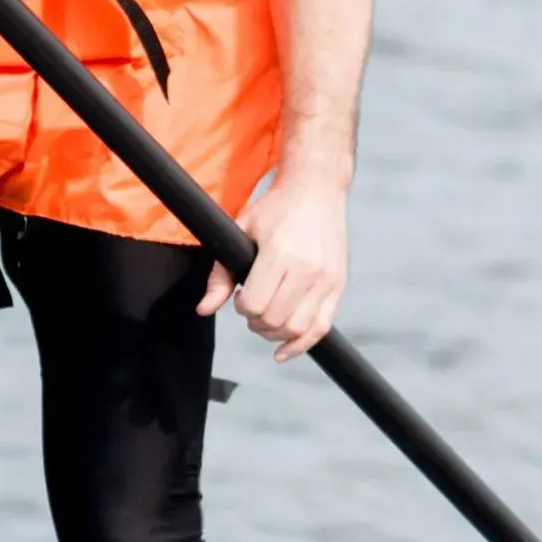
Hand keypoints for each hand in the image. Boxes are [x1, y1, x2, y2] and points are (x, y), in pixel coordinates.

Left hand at [210, 159, 350, 354]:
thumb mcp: (241, 231)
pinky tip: (283, 352)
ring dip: (274, 333)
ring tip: (266, 320)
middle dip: (255, 320)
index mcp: (281, 253)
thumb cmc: (275, 209)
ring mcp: (326, 280)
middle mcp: (307, 269)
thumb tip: (204, 310)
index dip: (240, 305)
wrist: (317, 190)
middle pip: (273, 319)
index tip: (239, 294)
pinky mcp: (338, 286)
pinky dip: (301, 345)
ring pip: (296, 328)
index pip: (253, 303)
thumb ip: (221, 273)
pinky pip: (321, 328)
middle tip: (251, 307)